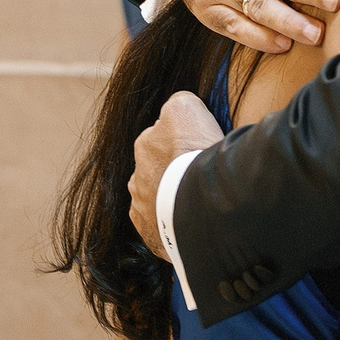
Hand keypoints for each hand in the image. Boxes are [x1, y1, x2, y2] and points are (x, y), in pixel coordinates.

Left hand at [128, 90, 222, 257]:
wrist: (202, 202)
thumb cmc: (196, 152)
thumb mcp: (187, 108)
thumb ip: (178, 103)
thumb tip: (176, 107)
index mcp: (144, 146)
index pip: (164, 140)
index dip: (186, 143)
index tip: (204, 148)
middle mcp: (136, 178)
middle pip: (158, 172)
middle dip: (175, 174)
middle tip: (202, 177)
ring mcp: (142, 210)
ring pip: (158, 202)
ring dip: (173, 200)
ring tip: (200, 202)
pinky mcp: (153, 236)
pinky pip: (163, 228)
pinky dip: (176, 225)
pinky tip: (194, 222)